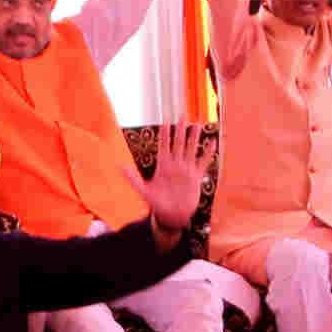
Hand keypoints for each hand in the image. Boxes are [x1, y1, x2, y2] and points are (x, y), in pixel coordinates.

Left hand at [141, 119, 211, 236]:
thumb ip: (133, 178)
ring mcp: (186, 170)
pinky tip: (212, 142)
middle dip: (180, 130)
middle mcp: (175, 165)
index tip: (166, 121)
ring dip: (194, 137)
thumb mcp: (143, 191)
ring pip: (191, 149)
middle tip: (182, 115)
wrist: (171, 216)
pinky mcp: (196, 177)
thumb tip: (119, 167)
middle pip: (178, 143)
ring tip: (198, 124)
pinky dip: (208, 152)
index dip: (164, 133)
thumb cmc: (157, 205)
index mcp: (163, 166)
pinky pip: (203, 162)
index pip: (164, 145)